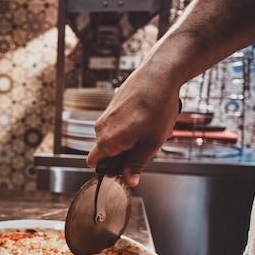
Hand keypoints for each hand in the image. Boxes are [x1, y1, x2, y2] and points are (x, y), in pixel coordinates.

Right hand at [86, 66, 181, 186]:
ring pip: (117, 136)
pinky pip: (120, 123)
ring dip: (134, 138)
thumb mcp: (152, 143)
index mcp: (107, 140)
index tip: (127, 168)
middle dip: (128, 153)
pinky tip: (150, 118)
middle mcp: (102, 127)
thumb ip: (137, 164)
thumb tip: (129, 179)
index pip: (95, 164)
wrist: (159, 75)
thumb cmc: (156, 106)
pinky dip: (134, 125)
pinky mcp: (114, 105)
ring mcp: (107, 115)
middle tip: (148, 146)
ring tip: (153, 130)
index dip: (111, 170)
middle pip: (109, 151)